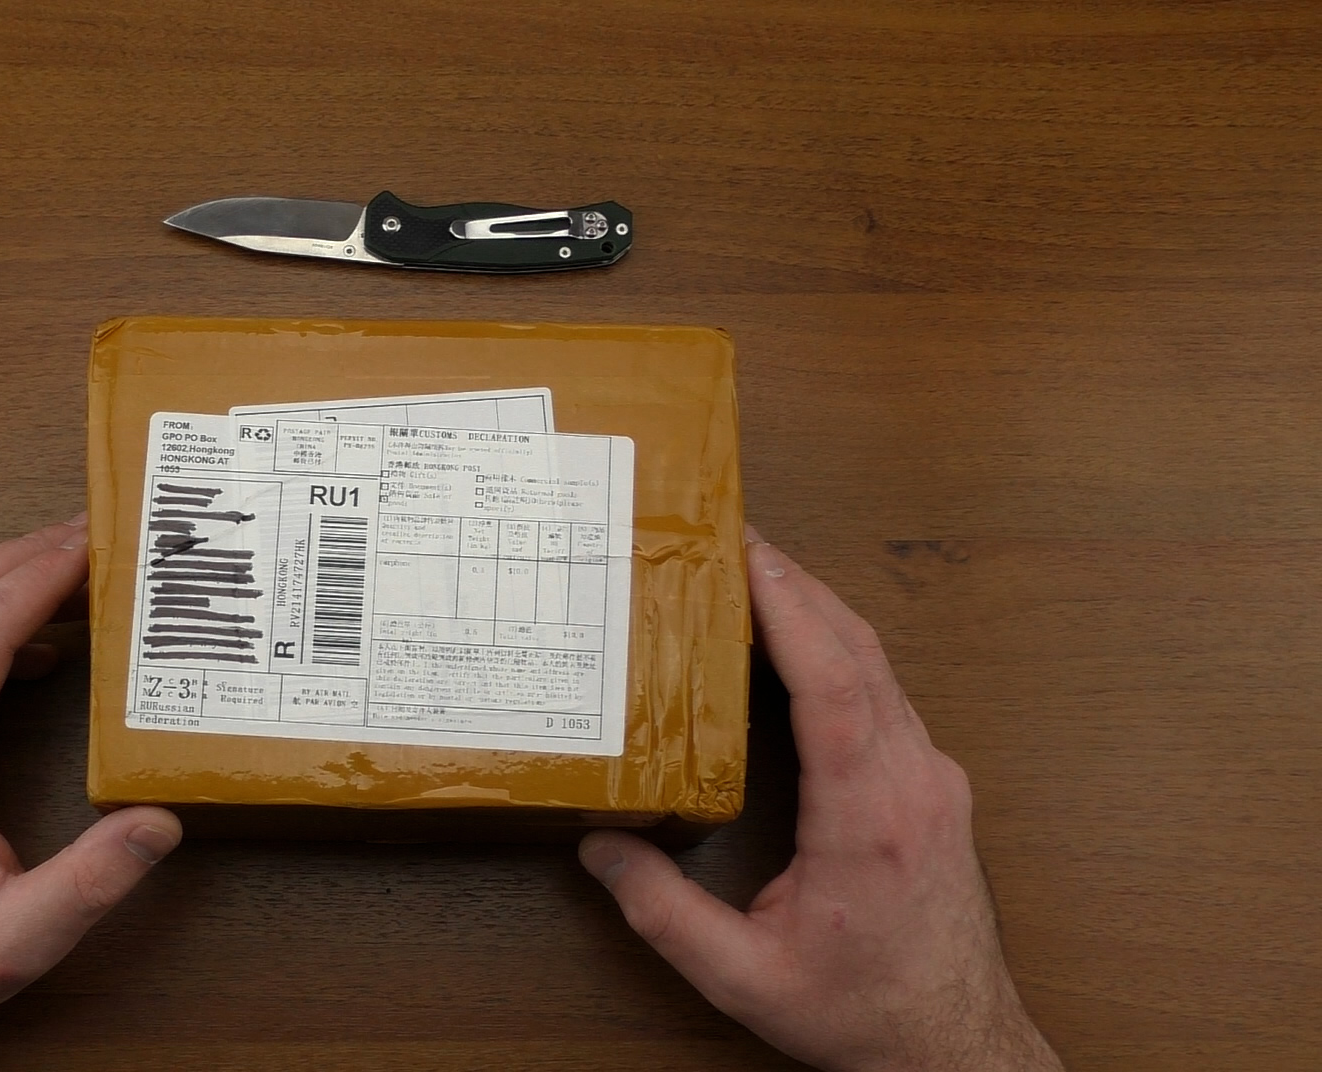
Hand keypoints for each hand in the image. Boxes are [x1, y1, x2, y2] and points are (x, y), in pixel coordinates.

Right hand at [579, 530, 1060, 1071]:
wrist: (956, 1046)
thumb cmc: (865, 1013)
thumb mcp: (746, 977)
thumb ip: (664, 913)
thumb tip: (601, 847)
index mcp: (869, 819)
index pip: (835, 685)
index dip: (791, 611)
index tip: (748, 557)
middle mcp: (913, 782)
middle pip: (859, 650)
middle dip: (795, 583)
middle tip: (731, 536)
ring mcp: (932, 777)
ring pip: (878, 663)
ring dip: (817, 609)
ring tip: (755, 572)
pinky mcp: (931, 783)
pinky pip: (884, 690)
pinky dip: (836, 648)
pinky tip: (796, 639)